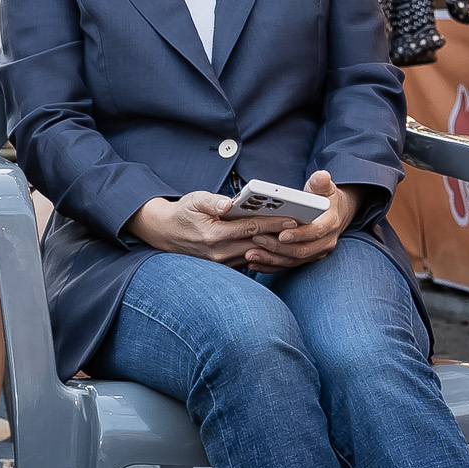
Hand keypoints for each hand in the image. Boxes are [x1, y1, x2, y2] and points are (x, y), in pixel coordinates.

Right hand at [126, 192, 292, 267]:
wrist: (164, 234)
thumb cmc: (182, 213)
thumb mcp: (193, 200)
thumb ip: (211, 200)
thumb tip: (229, 202)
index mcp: (213, 234)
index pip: (251, 228)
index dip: (274, 223)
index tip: (293, 218)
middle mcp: (219, 252)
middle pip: (259, 244)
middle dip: (282, 235)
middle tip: (304, 227)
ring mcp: (223, 263)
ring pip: (258, 255)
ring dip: (277, 247)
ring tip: (296, 237)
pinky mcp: (225, 267)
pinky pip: (251, 262)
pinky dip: (266, 255)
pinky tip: (280, 247)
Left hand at [245, 172, 357, 270]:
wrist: (336, 214)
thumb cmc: (326, 198)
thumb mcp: (326, 188)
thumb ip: (320, 183)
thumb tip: (322, 176)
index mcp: (330, 224)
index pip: (315, 232)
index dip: (299, 234)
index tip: (281, 234)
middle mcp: (325, 242)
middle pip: (302, 250)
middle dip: (278, 247)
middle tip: (256, 240)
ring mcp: (316, 252)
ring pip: (293, 260)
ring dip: (271, 259)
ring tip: (250, 254)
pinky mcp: (306, 258)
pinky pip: (288, 265)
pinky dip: (271, 266)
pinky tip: (254, 264)